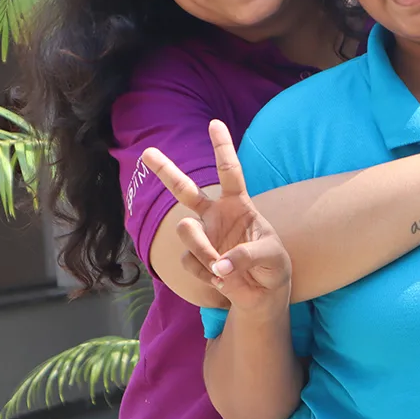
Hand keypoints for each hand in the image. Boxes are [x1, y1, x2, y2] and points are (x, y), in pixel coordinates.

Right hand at [140, 120, 291, 312]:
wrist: (263, 294)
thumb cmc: (272, 267)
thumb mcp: (272, 258)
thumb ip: (248, 257)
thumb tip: (219, 266)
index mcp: (239, 205)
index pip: (230, 172)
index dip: (222, 149)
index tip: (214, 124)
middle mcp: (216, 216)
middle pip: (185, 189)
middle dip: (166, 170)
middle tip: (147, 152)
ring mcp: (202, 236)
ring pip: (185, 229)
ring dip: (203, 248)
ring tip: (221, 266)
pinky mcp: (194, 259)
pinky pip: (189, 261)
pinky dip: (205, 272)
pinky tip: (220, 279)